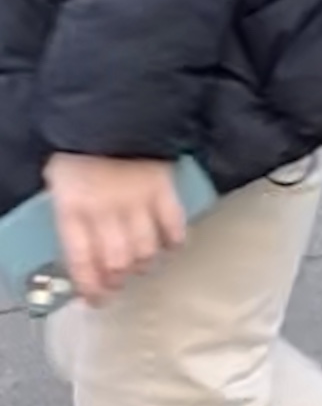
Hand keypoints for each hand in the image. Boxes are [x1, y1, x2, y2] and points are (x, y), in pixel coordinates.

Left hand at [42, 153, 188, 305]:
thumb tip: (84, 249)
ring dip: (144, 262)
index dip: (89, 286)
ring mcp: (136, 199)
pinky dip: (175, 238)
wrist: (111, 106)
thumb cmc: (82, 147)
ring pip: (145, 249)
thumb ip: (72, 215)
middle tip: (120, 283)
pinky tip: (173, 243)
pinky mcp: (163, 186)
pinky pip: (173, 222)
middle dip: (119, 278)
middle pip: (117, 261)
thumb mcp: (61, 181)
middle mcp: (105, 210)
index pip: (81, 261)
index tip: (96, 299)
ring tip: (143, 262)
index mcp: (73, 208)